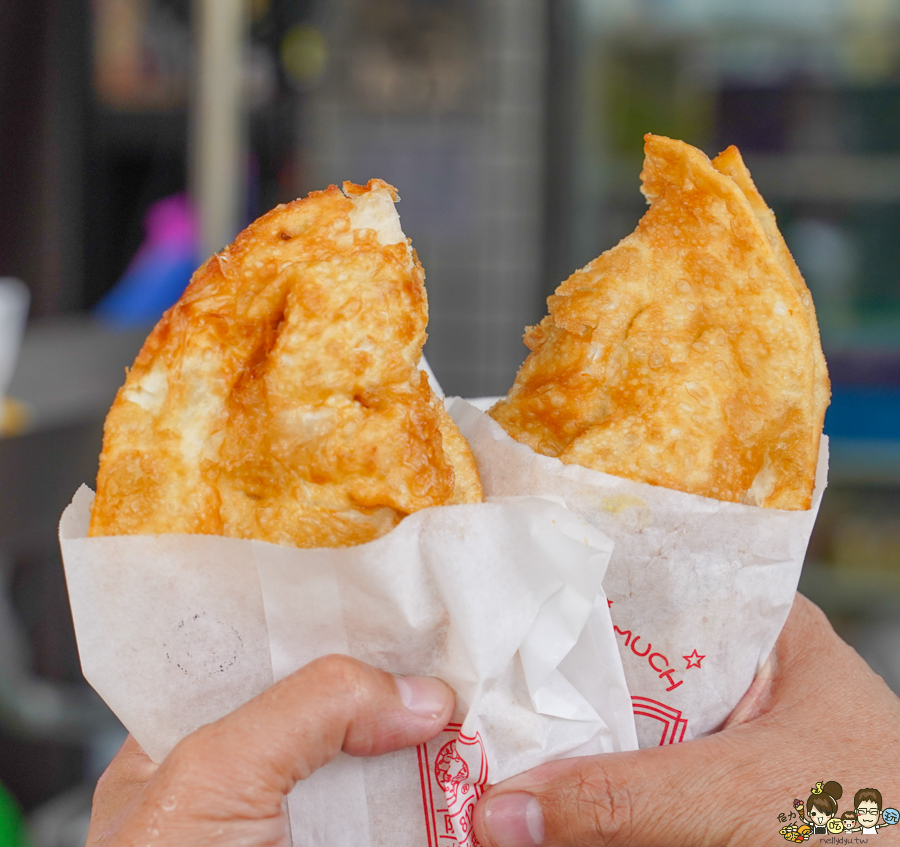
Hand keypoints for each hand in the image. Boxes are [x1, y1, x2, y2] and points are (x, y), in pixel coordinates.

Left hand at [87, 655, 453, 845]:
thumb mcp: (213, 777)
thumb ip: (307, 708)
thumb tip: (419, 693)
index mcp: (189, 748)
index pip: (266, 658)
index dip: (330, 628)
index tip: (396, 604)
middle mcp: (252, 787)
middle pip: (336, 711)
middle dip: (395, 682)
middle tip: (454, 645)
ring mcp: (309, 832)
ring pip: (381, 769)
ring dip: (432, 742)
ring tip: (481, 695)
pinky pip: (411, 820)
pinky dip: (445, 802)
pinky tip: (475, 774)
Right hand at [473, 594, 899, 846]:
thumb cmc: (882, 828)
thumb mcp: (745, 797)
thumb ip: (625, 801)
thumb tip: (499, 809)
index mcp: (764, 632)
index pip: (651, 586)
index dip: (574, 596)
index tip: (501, 608)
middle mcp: (741, 679)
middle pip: (628, 667)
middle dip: (557, 684)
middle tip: (477, 683)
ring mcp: (730, 743)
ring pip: (630, 732)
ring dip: (569, 746)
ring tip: (488, 732)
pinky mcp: (719, 801)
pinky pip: (642, 790)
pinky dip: (596, 799)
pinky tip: (543, 798)